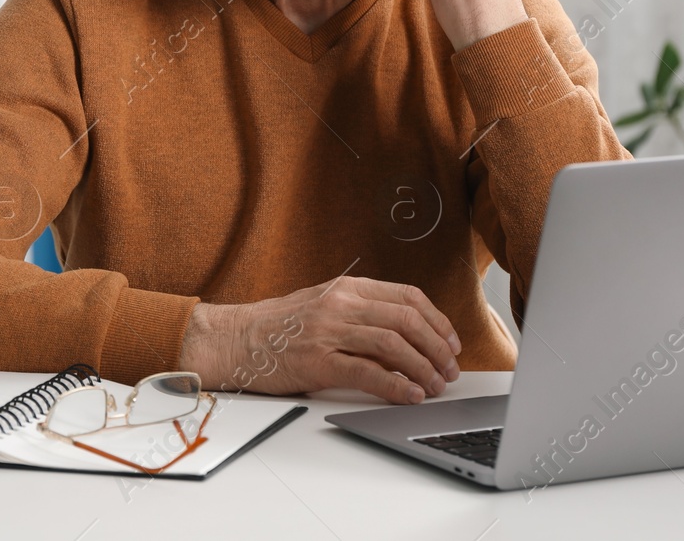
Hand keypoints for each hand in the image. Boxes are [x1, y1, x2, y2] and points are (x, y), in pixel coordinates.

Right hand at [177, 276, 461, 404]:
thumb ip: (359, 311)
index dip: (438, 321)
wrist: (233, 340)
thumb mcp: (322, 303)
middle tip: (449, 370)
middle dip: (437, 348)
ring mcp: (329, 330)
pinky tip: (409, 395)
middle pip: (407, 319)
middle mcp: (341, 304)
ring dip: (423, 368)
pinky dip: (395, 385)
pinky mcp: (318, 361)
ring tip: (434, 386)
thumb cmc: (276, 327)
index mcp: (346, 287)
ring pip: (394, 344)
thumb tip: (405, 333)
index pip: (407, 296)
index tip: (450, 342)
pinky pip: (368, 372)